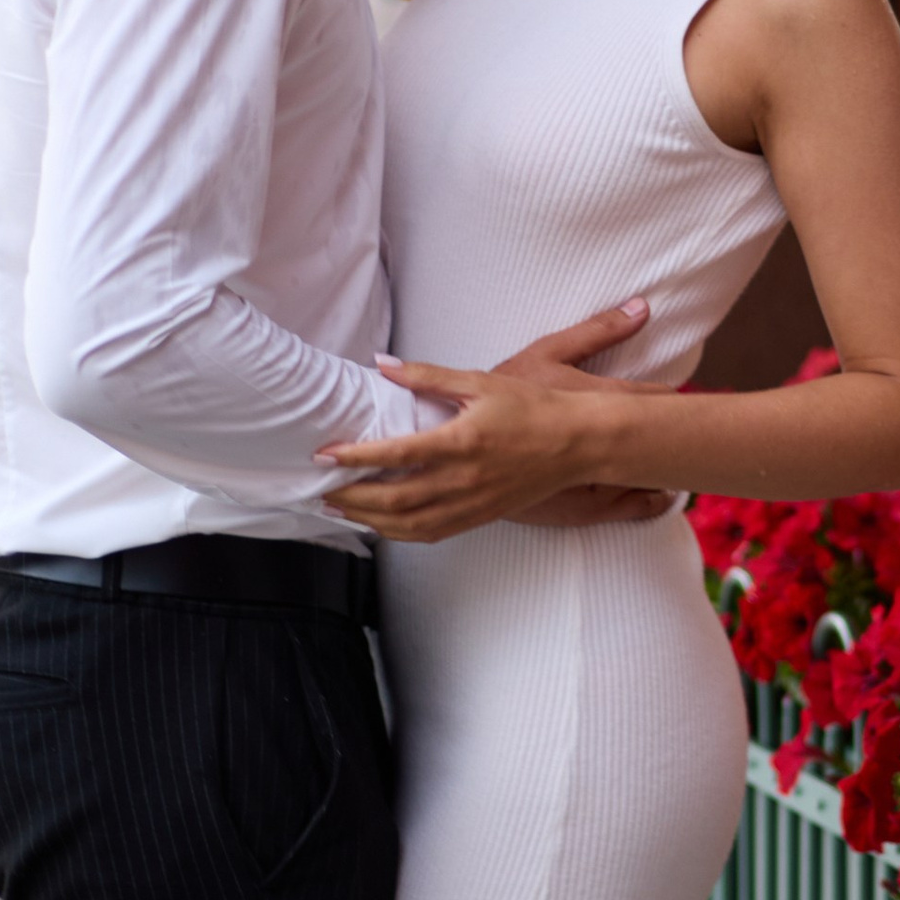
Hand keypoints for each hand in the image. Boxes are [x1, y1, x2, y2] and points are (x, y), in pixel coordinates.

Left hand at [317, 297, 662, 541]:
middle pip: (393, 500)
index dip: (355, 457)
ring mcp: (472, 504)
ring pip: (409, 524)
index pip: (395, 454)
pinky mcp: (481, 517)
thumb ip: (427, 377)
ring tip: (341, 509)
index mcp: (460, 443)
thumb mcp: (480, 381)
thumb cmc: (533, 409)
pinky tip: (383, 525)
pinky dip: (400, 533)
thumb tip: (383, 365)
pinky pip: (432, 533)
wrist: (578, 443)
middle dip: (351, 496)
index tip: (326, 454)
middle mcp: (463, 481)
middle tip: (321, 489)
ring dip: (369, 520)